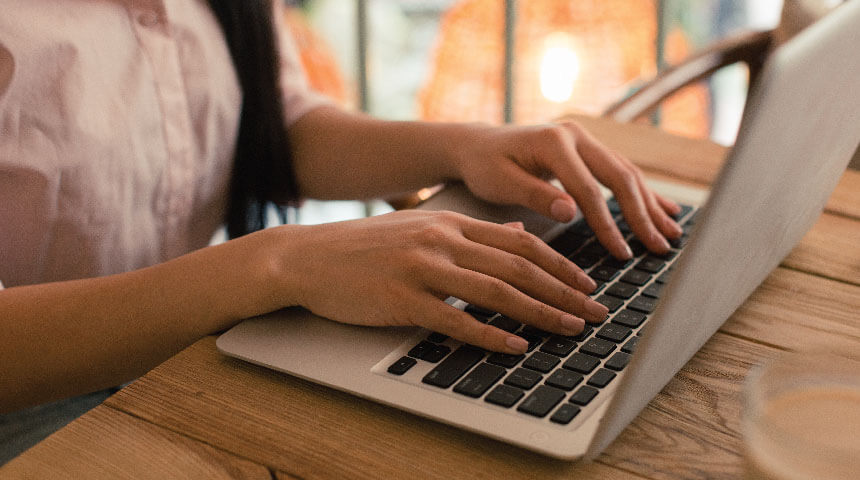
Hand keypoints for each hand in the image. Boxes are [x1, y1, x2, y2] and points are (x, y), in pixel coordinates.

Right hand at [267, 210, 608, 353]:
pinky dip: (490, 335)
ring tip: (571, 329)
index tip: (586, 283)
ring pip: (496, 292)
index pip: (519, 242)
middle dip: (564, 291)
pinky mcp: (401, 299)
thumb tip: (515, 237)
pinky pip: (456, 319)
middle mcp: (442, 240)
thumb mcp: (419, 227)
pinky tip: (515, 346)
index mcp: (450, 222)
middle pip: (518, 267)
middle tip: (595, 312)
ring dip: (540, 313)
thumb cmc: (365, 248)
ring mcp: (422, 268)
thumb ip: (468, 234)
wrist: (308, 257)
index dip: (559, 264)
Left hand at [450, 121, 682, 258]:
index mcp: (554, 141)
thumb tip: (571, 212)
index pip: (588, 189)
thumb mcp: (500, 182)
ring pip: (626, 173)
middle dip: (642, 215)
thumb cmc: (484, 165)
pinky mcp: (588, 149)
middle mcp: (575, 135)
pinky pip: (621, 172)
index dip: (607, 223)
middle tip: (659, 247)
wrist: (477, 144)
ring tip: (671, 234)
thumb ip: (535, 195)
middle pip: (619, 177)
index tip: (621, 253)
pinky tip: (667, 210)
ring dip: (651, 205)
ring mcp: (585, 139)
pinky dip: (644, 193)